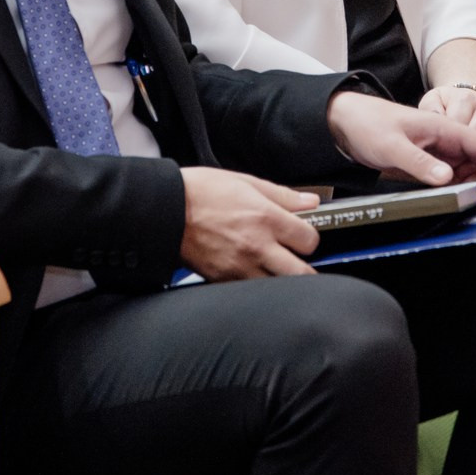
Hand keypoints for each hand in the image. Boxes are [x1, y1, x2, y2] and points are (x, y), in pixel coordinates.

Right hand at [177, 166, 318, 279]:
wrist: (164, 210)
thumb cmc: (199, 193)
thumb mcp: (245, 182)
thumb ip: (282, 195)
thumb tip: (310, 202)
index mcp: (265, 218)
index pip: (310, 240)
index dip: (310, 238)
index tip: (303, 236)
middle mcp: (257, 246)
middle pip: (302, 273)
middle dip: (307, 269)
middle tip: (300, 262)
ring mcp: (240, 268)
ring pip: (278, 288)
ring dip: (283, 281)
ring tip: (279, 270)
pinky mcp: (224, 281)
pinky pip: (251, 292)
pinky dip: (258, 288)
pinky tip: (254, 275)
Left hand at [327, 90, 475, 187]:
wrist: (346, 122)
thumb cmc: (369, 126)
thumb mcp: (392, 147)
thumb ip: (420, 163)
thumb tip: (449, 179)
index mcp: (447, 129)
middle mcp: (450, 141)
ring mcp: (442, 154)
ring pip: (474, 174)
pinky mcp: (433, 165)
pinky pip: (457, 180)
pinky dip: (467, 192)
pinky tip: (472, 207)